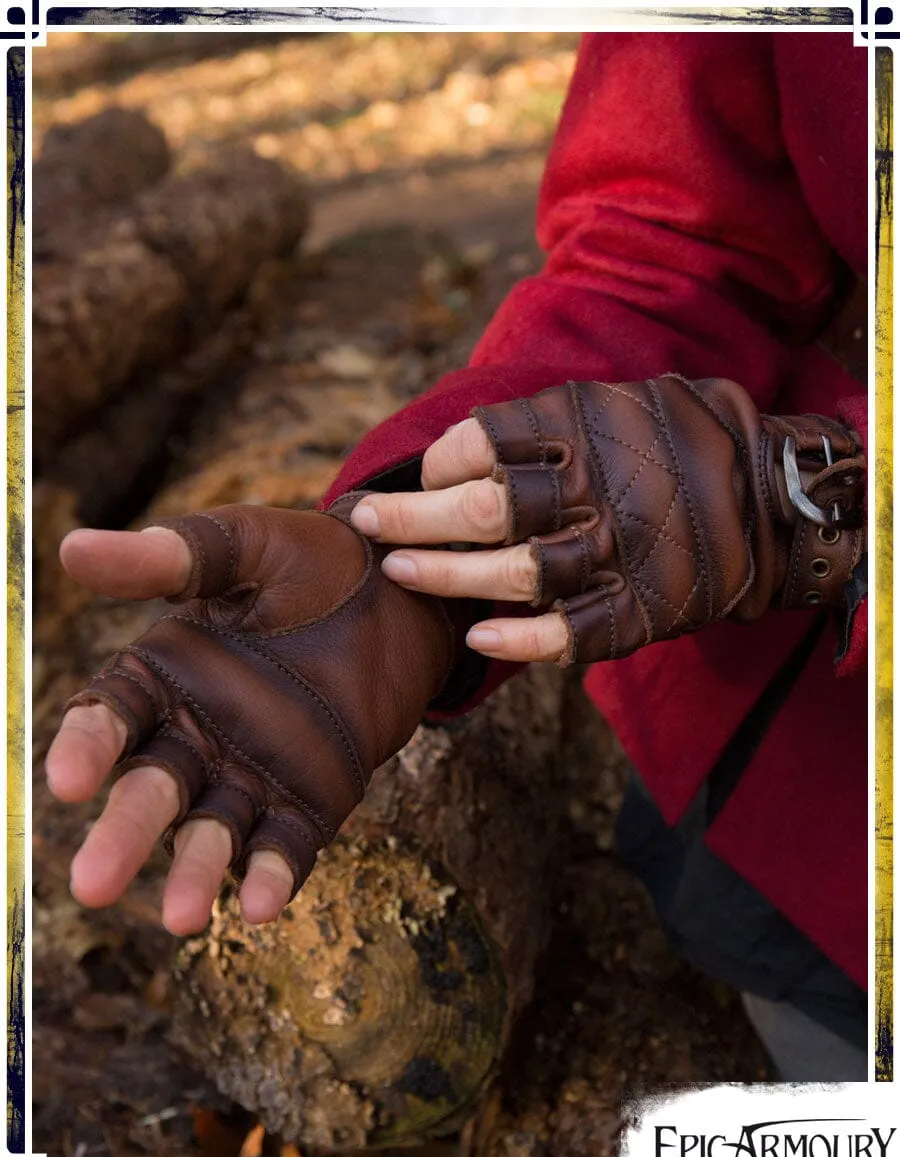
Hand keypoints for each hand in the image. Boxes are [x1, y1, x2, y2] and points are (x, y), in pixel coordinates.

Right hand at [46, 503, 452, 934]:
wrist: (403, 590)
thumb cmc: (313, 559)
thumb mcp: (244, 546)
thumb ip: (172, 556)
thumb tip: (73, 546)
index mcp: (166, 673)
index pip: (111, 717)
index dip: (86, 748)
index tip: (68, 781)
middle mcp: (198, 733)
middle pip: (152, 790)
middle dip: (125, 834)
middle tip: (92, 885)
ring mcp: (254, 771)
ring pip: (215, 830)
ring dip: (198, 872)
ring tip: (185, 917)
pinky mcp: (312, 798)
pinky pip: (287, 843)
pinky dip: (274, 873)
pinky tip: (262, 905)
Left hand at [351, 375, 864, 664]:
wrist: (774, 499)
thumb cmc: (674, 445)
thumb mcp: (617, 403)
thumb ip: (546, 423)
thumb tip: (457, 451)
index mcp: (586, 428)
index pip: (482, 444)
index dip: (435, 464)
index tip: (416, 477)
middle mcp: (597, 489)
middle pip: (482, 510)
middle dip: (409, 519)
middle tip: (364, 523)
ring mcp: (619, 554)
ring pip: (513, 573)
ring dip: (444, 576)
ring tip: (395, 572)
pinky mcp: (640, 610)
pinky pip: (569, 633)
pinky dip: (518, 641)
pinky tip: (475, 639)